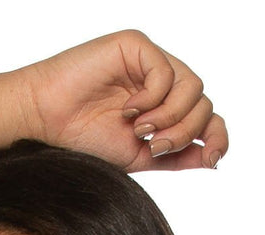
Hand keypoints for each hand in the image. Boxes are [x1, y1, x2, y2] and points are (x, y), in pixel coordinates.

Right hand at [15, 30, 227, 173]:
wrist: (47, 122)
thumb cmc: (84, 139)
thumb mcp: (140, 158)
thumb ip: (176, 156)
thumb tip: (212, 157)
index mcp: (164, 106)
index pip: (207, 116)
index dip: (217, 136)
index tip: (213, 158)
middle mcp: (161, 82)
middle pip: (203, 103)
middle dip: (185, 132)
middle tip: (153, 146)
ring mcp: (149, 62)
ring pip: (193, 87)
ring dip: (171, 117)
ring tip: (140, 131)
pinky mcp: (135, 46)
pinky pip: (166, 72)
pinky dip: (153, 98)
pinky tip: (129, 110)